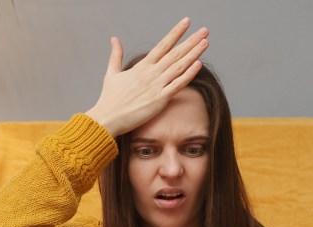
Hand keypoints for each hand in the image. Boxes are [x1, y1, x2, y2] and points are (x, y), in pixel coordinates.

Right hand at [85, 18, 208, 137]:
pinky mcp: (159, 100)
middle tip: (204, 30)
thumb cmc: (109, 99)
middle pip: (175, 53)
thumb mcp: (111, 73)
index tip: (186, 22)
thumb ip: (115, 55)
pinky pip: (177, 85)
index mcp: (141, 66)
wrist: (107, 118)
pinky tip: (199, 64)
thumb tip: (114, 38)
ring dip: (193, 53)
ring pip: (179, 66)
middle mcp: (150, 73)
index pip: (162, 45)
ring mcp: (156, 86)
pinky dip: (188, 74)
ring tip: (205, 42)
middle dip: (191, 41)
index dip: (176, 32)